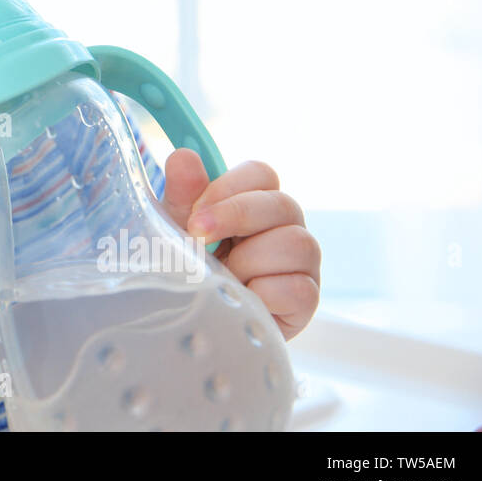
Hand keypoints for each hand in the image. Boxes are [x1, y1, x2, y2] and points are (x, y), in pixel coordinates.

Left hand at [156, 149, 320, 340]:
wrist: (195, 325)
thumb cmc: (189, 269)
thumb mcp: (176, 230)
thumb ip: (182, 194)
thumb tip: (184, 155)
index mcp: (255, 204)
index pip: (261, 174)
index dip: (228, 188)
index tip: (194, 215)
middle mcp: (284, 228)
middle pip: (284, 203)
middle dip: (236, 216)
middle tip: (198, 236)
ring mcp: (301, 265)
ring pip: (298, 243)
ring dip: (250, 260)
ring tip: (225, 277)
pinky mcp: (305, 301)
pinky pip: (300, 288)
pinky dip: (265, 293)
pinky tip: (244, 298)